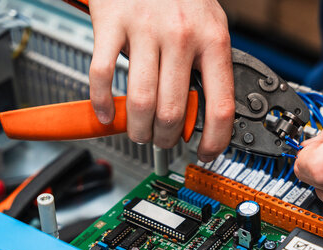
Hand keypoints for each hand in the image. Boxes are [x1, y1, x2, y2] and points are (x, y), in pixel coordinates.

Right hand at [88, 0, 233, 161]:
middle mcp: (181, 36)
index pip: (219, 106)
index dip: (214, 140)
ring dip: (138, 128)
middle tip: (164, 142)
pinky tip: (107, 112)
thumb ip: (211, 67)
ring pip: (140, 101)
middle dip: (168, 138)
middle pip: (173, 111)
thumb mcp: (211, 27)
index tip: (206, 153)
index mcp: (213, 40)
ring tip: (140, 132)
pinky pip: (102, 75)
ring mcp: (144, 30)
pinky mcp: (111, 24)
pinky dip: (102, 102)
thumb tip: (209, 112)